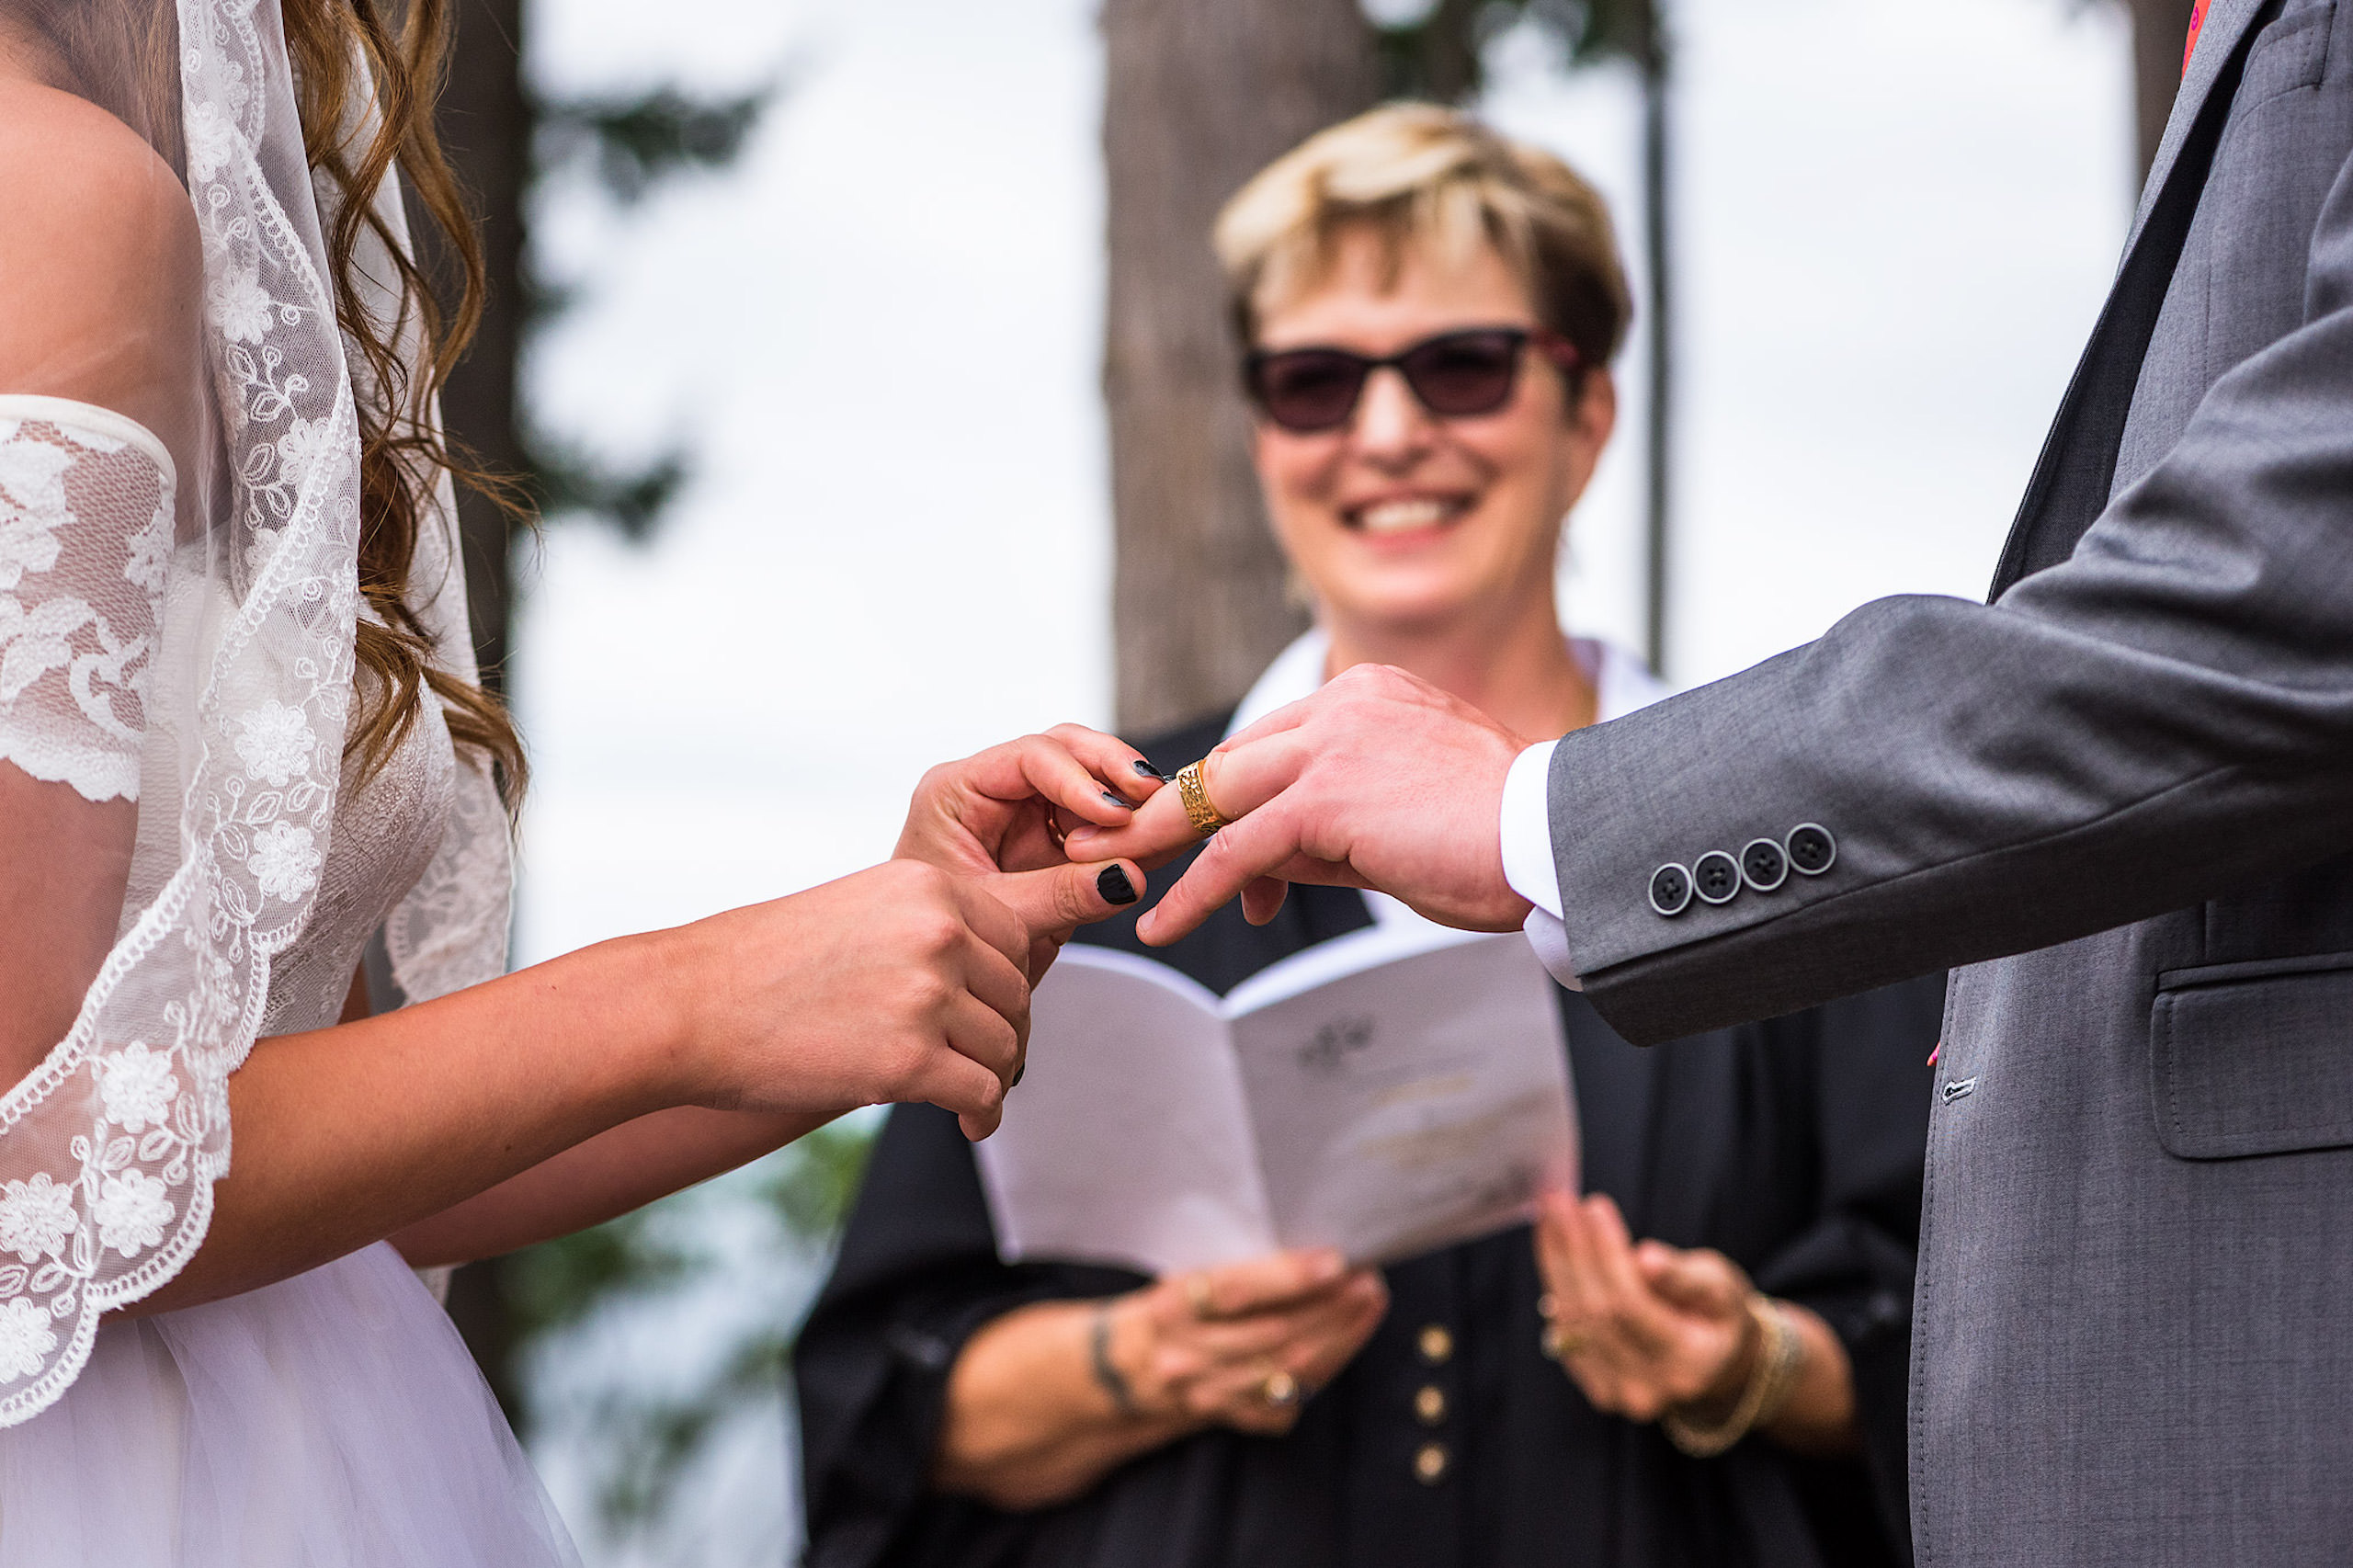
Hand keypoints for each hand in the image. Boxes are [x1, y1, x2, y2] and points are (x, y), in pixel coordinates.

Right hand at [664, 859, 1036, 1139]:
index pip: (1016, 936)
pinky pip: (983, 1092)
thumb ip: (929, 926)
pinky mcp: (910, 1060)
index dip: (1010, 983)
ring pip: (1005, 1045)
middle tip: (987, 1061)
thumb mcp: (861, 909)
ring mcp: (927, 995)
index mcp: (928, 885)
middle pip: (1017, 992)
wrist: (692, 1006)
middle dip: (1007, 1032)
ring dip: (995, 1076)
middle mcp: (938, 930)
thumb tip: (991, 973)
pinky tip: (968, 1123)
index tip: (995, 1012)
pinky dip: (983, 1114)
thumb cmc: (766, 964)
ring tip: (972, 1096)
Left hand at [898, 725, 1161, 976]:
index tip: (1115, 813)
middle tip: (1152, 797)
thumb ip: (1060, 896)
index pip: (1028, 758)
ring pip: (1092, 779)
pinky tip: (1156, 844)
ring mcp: (1028, 810)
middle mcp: (993, 789)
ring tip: (1159, 827)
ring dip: (1128, 800)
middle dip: (1112, 771)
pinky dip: (1130, 830)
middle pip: (1065, 751)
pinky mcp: (1056, 836)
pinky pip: (1103, 820)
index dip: (1078, 779)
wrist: (944, 980)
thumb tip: (1129, 875)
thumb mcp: (999, 920)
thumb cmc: (944, 945)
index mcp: (956, 793)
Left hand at [1067, 665, 1529, 944]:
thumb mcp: (1408, 814)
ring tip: (1108, 877)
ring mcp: (1334, 744)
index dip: (1227, 798)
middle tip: (1114, 847)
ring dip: (1156, 842)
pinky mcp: (1327, 798)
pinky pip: (1237, 848)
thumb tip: (1273, 869)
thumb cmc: (1501, 840)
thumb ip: (1337, 823)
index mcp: (1369, 695)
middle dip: (1167, 811)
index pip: (1270, 743)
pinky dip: (1194, 889)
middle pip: (1231, 762)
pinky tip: (1165, 923)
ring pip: (1219, 797)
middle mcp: (1345, 704)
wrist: (1556, 841)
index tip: (1195, 842)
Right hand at [1106, 1248, 1388, 1435]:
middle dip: (1330, 1307)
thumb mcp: (1186, 1277)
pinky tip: (1347, 1341)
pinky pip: (1287, 1400)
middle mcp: (1185, 1356)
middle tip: (1367, 1280)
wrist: (1126, 1367)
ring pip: (1286, 1370)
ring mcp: (1206, 1394)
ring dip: (1338, 1337)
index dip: (1289, 1278)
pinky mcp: (1227, 1417)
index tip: (1336, 1260)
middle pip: (1272, 1334)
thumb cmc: (1171, 1307)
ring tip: (1367, 1304)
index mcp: (1171, 1308)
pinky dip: (1324, 1370)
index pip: (1236, 1292)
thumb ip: (1239, 1271)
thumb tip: (1314, 1253)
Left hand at [1531, 1192, 1757, 1424]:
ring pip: (1573, 1319)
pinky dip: (1555, 1282)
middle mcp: (1647, 1388)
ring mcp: (1616, 1393)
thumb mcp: (1721, 1288)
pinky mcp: (1595, 1385)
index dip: (1607, 1255)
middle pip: (1596, 1312)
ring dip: (1555, 1260)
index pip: (1632, 1306)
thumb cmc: (1720, 1315)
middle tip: (1558, 1199)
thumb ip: (1685, 1278)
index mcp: (1687, 1363)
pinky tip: (1551, 1242)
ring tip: (1549, 1212)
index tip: (1594, 1207)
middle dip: (1573, 1250)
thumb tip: (1645, 1259)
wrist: (1715, 1363)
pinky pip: (1565, 1328)